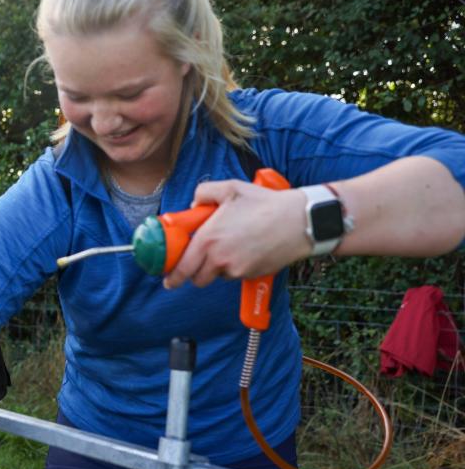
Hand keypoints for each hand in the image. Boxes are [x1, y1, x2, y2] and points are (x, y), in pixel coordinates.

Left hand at [164, 180, 310, 288]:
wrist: (299, 221)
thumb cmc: (265, 203)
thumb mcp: (230, 188)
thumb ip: (204, 193)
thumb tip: (193, 205)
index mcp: (208, 239)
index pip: (182, 267)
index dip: (172, 276)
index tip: (168, 280)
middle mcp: (219, 259)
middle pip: (197, 278)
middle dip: (194, 272)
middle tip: (198, 261)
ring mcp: (236, 270)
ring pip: (218, 276)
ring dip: (217, 268)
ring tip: (231, 246)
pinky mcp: (251, 275)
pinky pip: (236, 275)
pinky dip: (236, 267)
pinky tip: (247, 249)